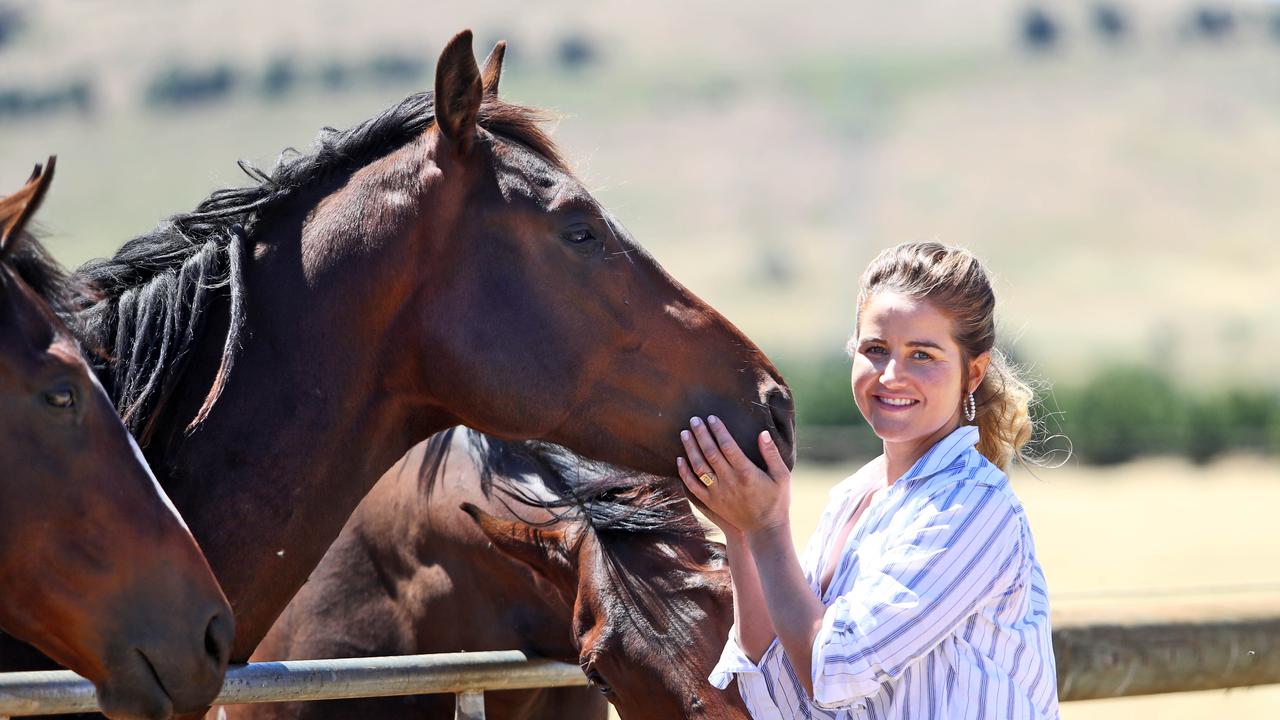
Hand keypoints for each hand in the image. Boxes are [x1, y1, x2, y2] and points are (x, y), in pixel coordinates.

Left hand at [676, 415, 791, 535]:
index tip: (711, 418)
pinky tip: (680, 459)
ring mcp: (718, 493)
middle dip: (701, 434)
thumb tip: (763, 433)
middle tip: (694, 420)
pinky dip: (684, 472)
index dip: (718, 430)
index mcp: (746, 472)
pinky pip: (693, 486)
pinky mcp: (711, 502)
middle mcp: (729, 481)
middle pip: (710, 453)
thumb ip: (772, 454)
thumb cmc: (776, 501)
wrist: (765, 530)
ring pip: (698, 467)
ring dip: (690, 449)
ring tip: (684, 433)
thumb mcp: (782, 476)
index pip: (727, 446)